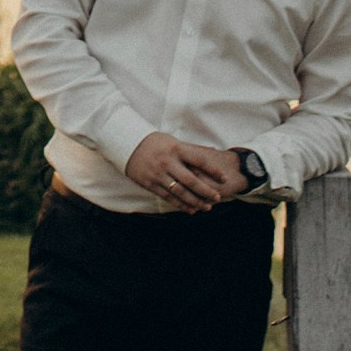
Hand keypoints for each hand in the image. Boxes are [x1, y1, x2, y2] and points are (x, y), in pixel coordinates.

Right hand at [124, 135, 249, 213]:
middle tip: (217, 197)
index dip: (213, 170)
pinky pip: (168, 197)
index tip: (224, 178)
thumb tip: (211, 151)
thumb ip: (190, 149)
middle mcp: (168, 162)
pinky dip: (180, 204)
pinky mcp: (150, 183)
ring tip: (206, 207)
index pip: (199, 161)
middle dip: (206, 191)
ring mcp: (158, 174)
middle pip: (191, 180)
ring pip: (180, 192)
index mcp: (176, 149)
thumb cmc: (153, 141)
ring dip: (195, 201)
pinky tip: (190, 209)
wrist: (126, 143)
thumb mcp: (172, 141)